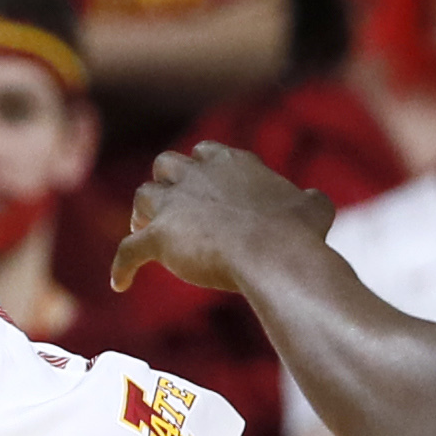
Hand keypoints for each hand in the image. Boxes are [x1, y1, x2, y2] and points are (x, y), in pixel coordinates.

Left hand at [111, 142, 331, 295]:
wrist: (273, 254)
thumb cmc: (296, 232)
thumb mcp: (314, 208)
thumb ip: (310, 201)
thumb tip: (316, 202)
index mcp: (232, 162)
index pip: (206, 153)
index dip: (201, 169)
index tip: (205, 186)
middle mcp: (197, 175)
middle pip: (167, 165)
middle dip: (167, 183)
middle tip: (170, 207)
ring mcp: (174, 204)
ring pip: (143, 197)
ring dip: (143, 213)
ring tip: (143, 231)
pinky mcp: (158, 236)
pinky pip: (128, 250)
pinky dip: (121, 266)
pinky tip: (119, 283)